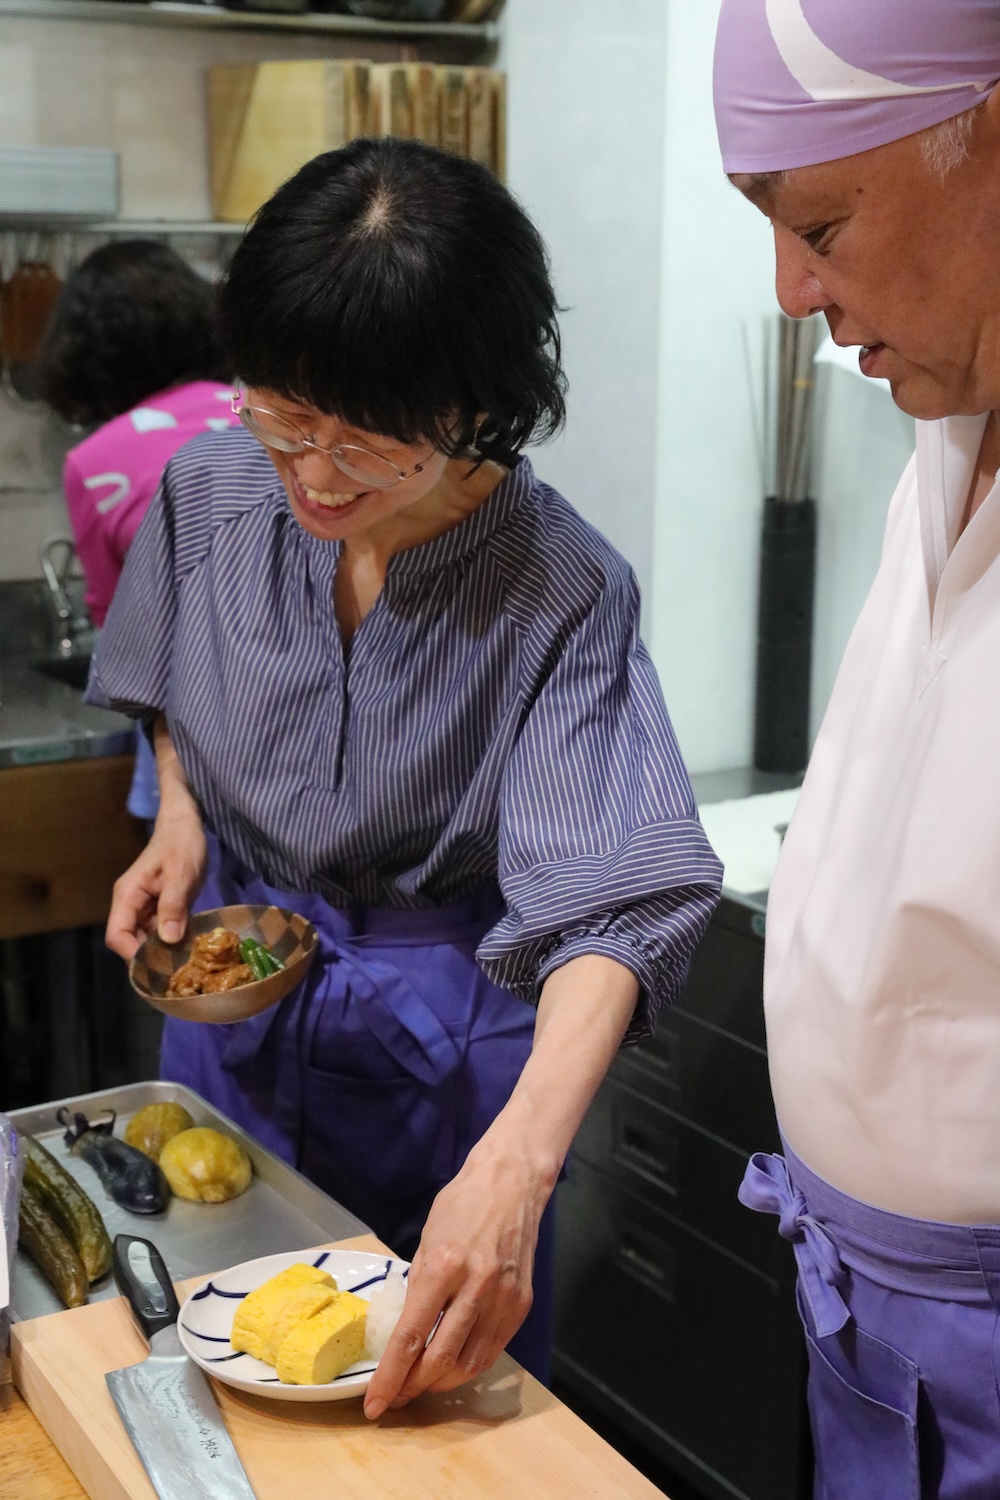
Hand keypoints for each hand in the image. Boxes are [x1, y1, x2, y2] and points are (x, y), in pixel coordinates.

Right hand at [105, 805, 206, 959]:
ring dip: (162, 952)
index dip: (132, 955)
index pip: (117, 935)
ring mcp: (144, 907)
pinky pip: (158, 932)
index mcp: (127, 895)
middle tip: (176, 971)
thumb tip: (168, 939)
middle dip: (149, 958)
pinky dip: (171, 942)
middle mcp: (130, 905)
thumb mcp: (181, 873)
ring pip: (145, 939)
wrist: (185, 825)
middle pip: (129, 942)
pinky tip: (189, 949)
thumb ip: (173, 905)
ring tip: (185, 964)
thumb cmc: (182, 844)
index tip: (157, 967)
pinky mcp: (158, 908)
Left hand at [362, 1138, 550, 1418]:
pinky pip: (492, 1350)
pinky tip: (453, 1367)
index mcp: (442, 1267)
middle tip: (396, 1397)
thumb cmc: (462, 1203)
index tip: (374, 1404)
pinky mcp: (522, 1304)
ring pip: (469, 1364)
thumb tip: (408, 1329)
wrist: (512, 1182)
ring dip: (440, 1383)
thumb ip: (419, 1285)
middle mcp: (475, 1287)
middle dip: (412, 1386)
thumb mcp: (427, 1239)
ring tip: (421, 1385)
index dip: (390, 1377)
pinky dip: (469, 1366)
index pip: (410, 1337)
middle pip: (439, 1359)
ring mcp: (503, 1298)